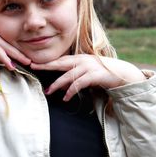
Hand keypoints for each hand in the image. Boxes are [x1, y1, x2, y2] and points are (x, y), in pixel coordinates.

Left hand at [30, 54, 145, 100]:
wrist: (122, 73)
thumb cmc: (102, 73)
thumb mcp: (86, 71)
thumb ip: (74, 76)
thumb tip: (61, 87)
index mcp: (79, 58)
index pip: (60, 59)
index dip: (47, 61)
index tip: (34, 63)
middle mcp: (82, 60)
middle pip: (60, 63)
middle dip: (46, 65)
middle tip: (33, 67)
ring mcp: (88, 67)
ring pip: (68, 76)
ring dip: (57, 85)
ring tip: (49, 92)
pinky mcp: (94, 75)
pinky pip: (79, 84)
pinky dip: (71, 91)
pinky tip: (65, 98)